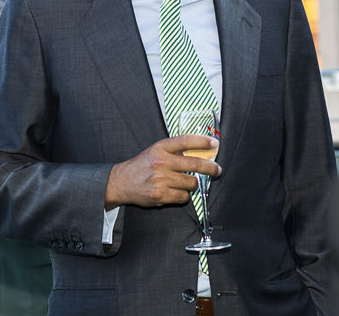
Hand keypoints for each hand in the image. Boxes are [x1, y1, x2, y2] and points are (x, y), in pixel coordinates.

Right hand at [104, 135, 220, 208]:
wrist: (122, 182)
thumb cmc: (142, 165)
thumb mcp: (156, 151)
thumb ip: (174, 151)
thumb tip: (199, 153)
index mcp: (161, 148)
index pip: (186, 141)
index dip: (202, 142)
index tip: (214, 144)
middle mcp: (161, 162)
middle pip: (194, 164)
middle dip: (210, 168)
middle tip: (217, 170)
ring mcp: (161, 179)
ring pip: (191, 183)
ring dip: (193, 184)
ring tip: (186, 183)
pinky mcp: (160, 195)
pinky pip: (183, 197)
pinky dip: (184, 196)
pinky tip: (176, 192)